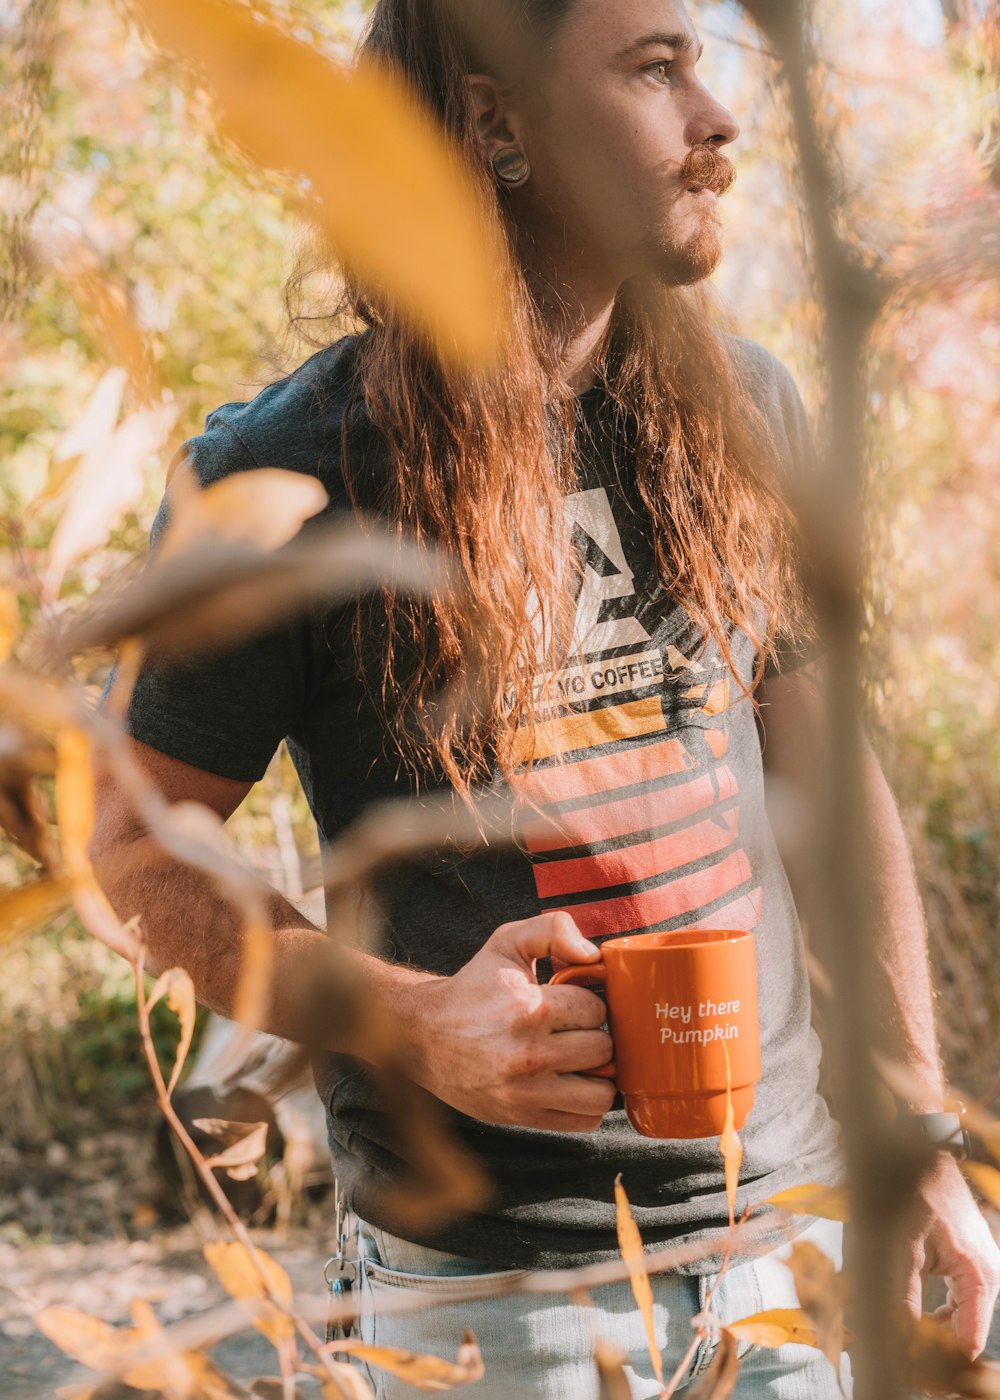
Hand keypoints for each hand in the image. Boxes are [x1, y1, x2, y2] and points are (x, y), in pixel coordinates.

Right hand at [395, 912, 614, 1131]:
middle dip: (592, 1036)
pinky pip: (584, 1121)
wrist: (423, 1034)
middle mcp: (530, 1055)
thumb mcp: (507, 942)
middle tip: (572, 1030)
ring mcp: (527, 1092)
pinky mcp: (522, 1117)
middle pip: (603, 1050)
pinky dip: (584, 1105)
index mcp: (529, 1009)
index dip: (587, 1003)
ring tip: (577, 1060)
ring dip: (596, 1075)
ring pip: (601, 1093)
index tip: (568, 1004)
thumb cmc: (473, 987)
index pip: (596, 1009)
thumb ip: (553, 929)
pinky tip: (567, 1083)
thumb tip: (594, 955)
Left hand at [900, 1153, 999, 1357]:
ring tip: (905, 1342)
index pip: (968, 1341)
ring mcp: (980, 1268)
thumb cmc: (913, 1190)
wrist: (919, 1150)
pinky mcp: (967, 1262)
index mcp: (980, 1276)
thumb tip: (894, 1338)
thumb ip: (901, 1296)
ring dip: (935, 1332)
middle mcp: (988, 1275)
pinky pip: (958, 1302)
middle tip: (903, 1358)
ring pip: (962, 1319)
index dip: (941, 1364)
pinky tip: (915, 1318)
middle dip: (937, 1349)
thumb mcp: (900, 1246)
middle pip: (966, 1333)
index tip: (916, 1376)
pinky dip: (938, 1313)